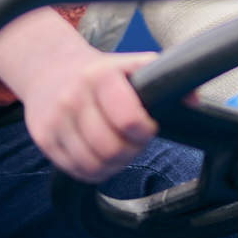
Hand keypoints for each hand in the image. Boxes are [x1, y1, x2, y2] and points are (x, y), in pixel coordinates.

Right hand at [0, 7, 156, 181]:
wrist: (50, 70)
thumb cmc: (102, 72)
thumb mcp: (134, 66)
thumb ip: (166, 80)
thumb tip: (194, 100)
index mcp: (100, 76)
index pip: (129, 119)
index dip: (144, 131)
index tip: (146, 126)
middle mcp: (73, 96)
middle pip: (111, 148)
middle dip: (129, 151)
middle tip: (132, 140)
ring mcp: (55, 119)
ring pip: (93, 165)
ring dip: (112, 164)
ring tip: (116, 147)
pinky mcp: (43, 138)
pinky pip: (76, 171)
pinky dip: (93, 171)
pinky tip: (98, 154)